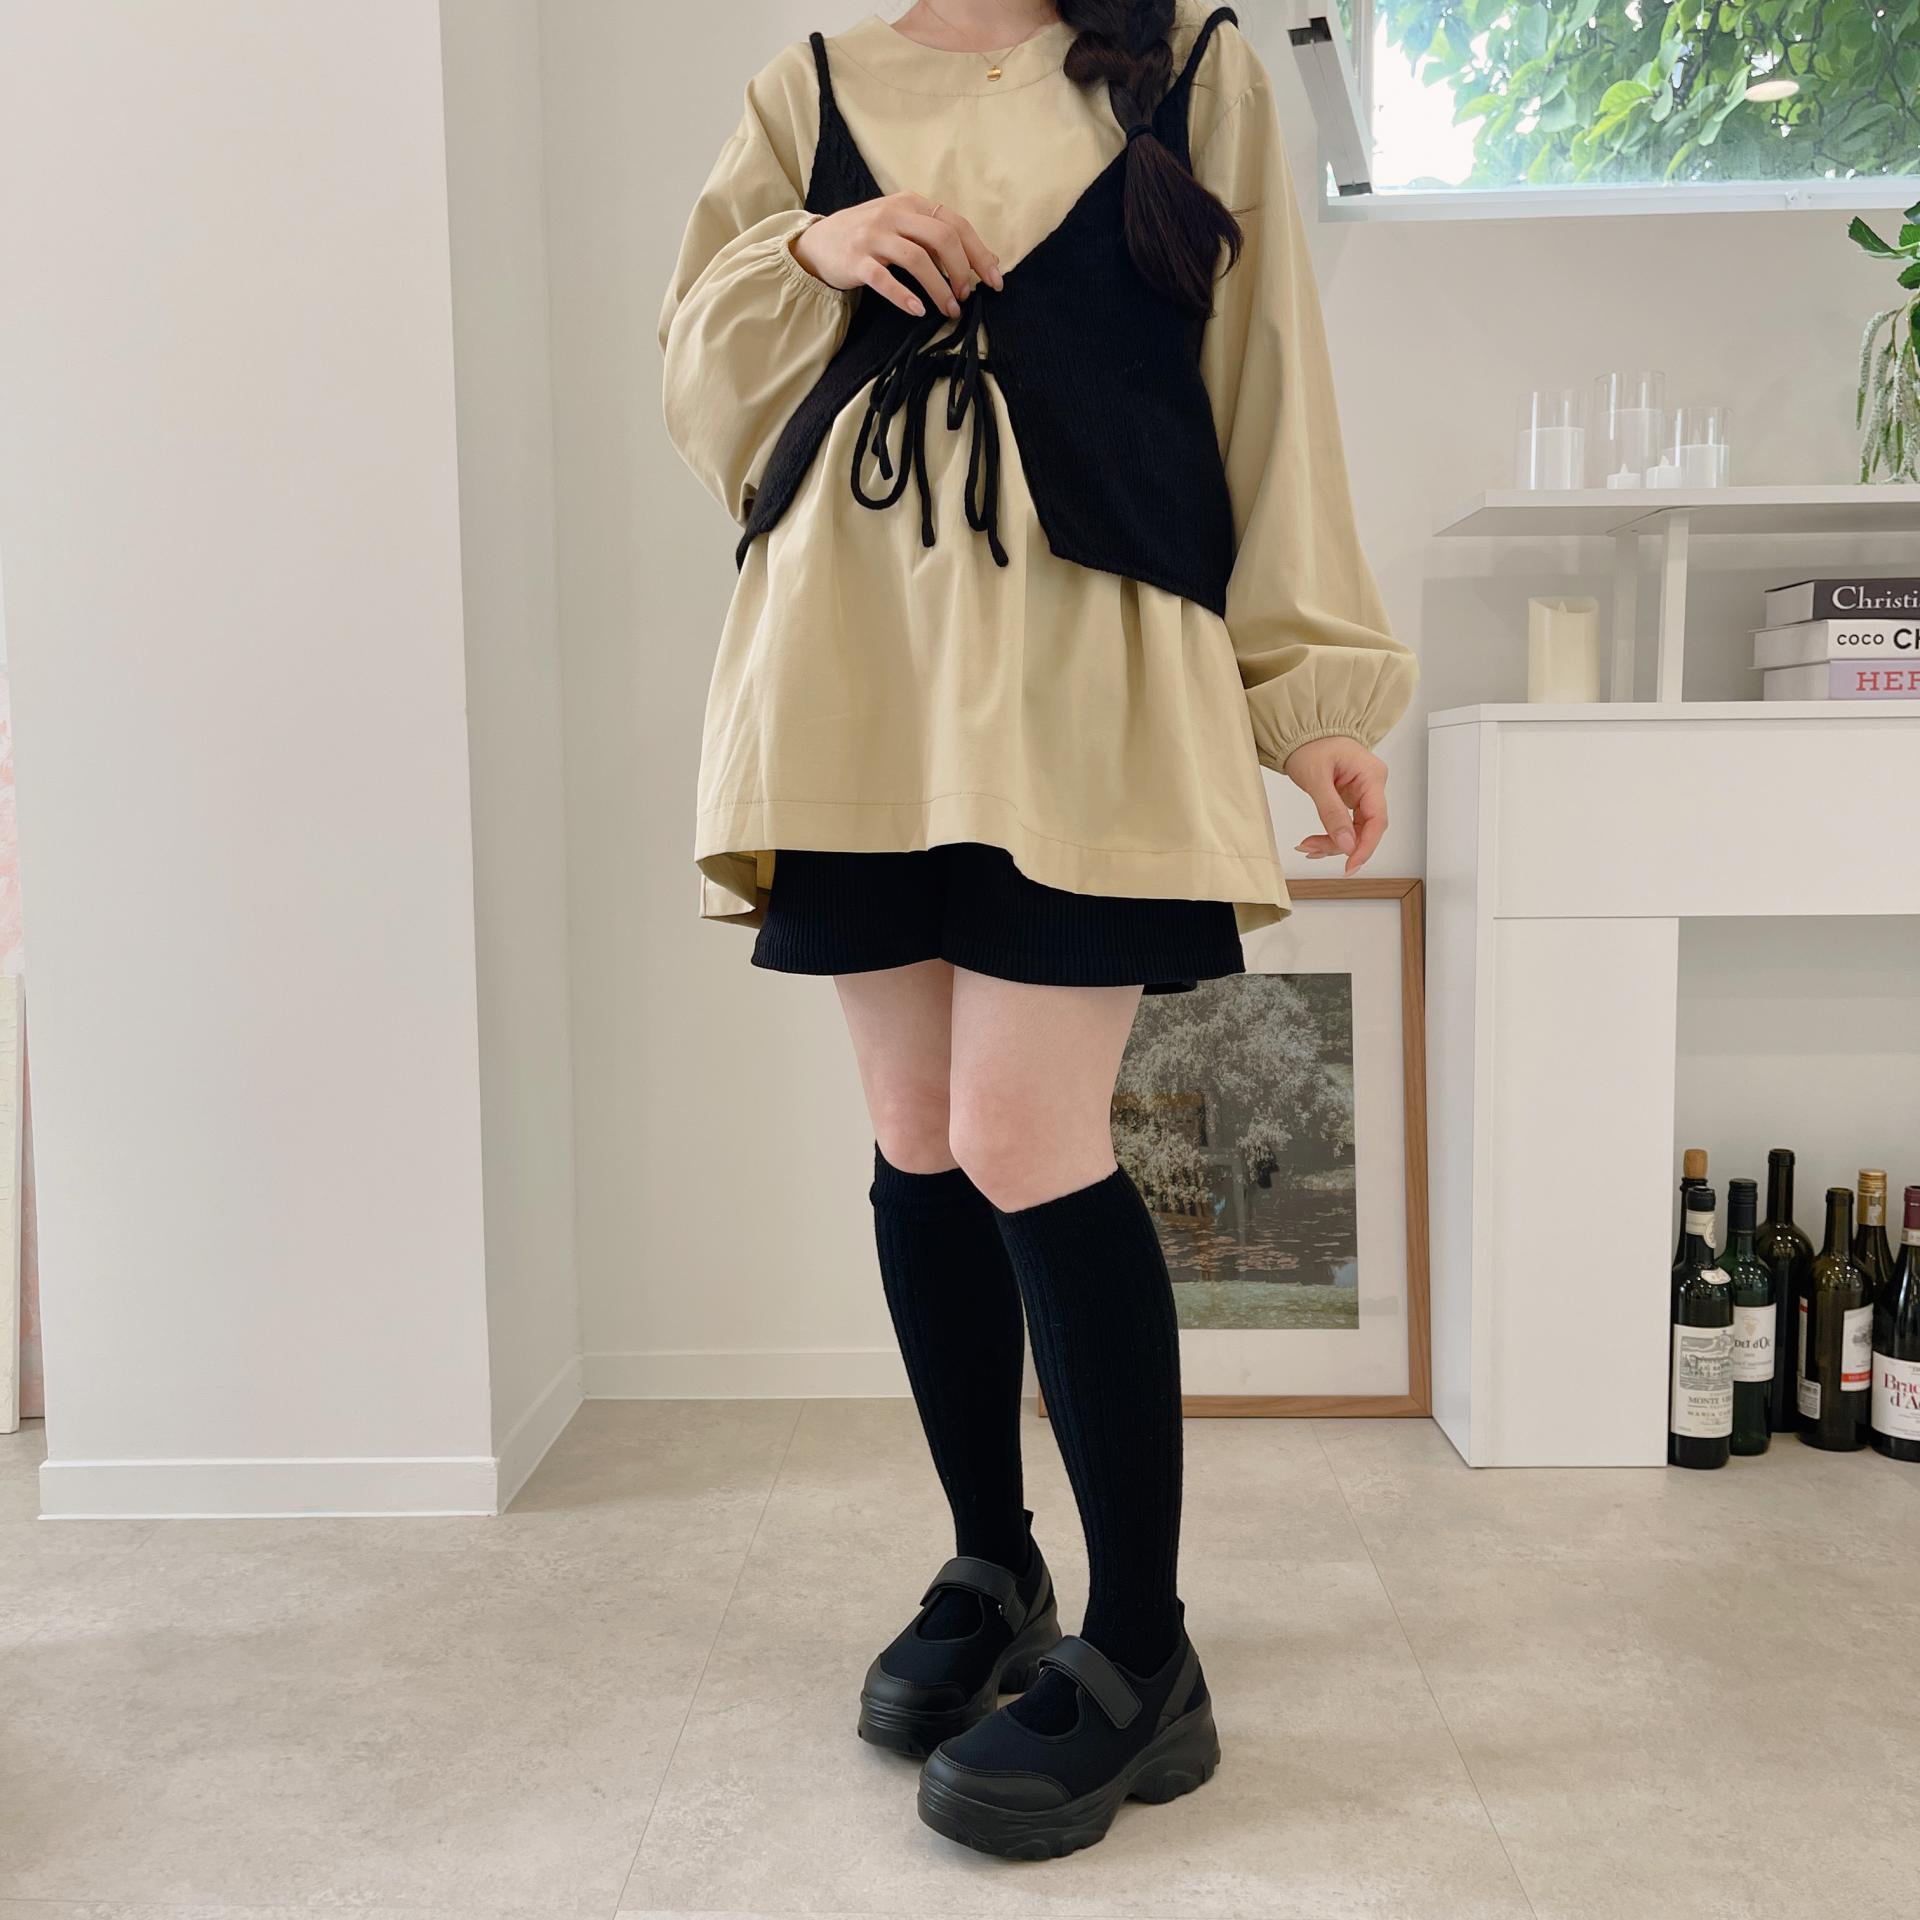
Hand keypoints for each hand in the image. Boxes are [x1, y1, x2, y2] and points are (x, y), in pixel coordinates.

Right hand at [791, 192, 1001, 321]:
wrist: (820, 242)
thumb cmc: (870, 237)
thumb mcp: (905, 227)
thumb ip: (939, 238)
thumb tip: (987, 260)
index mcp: (912, 204)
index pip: (956, 224)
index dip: (979, 254)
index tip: (994, 281)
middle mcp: (894, 214)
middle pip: (941, 237)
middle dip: (961, 270)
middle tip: (966, 297)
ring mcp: (873, 236)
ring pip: (917, 259)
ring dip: (939, 287)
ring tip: (949, 309)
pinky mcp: (856, 260)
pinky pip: (884, 279)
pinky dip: (903, 296)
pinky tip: (918, 310)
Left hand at [1283, 736, 1388, 874]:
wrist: (1303, 730)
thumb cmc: (1310, 743)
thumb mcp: (1316, 778)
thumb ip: (1331, 812)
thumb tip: (1347, 845)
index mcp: (1371, 775)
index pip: (1377, 819)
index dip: (1366, 846)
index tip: (1351, 866)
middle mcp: (1372, 785)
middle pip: (1367, 828)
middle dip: (1341, 845)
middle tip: (1312, 850)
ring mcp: (1364, 792)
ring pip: (1356, 830)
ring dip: (1333, 843)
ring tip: (1307, 846)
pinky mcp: (1352, 798)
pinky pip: (1347, 824)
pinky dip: (1331, 835)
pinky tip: (1315, 843)